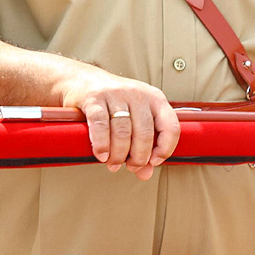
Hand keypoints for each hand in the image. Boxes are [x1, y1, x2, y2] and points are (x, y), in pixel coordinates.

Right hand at [56, 67, 178, 180]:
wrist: (83, 81)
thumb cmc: (114, 105)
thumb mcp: (134, 120)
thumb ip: (142, 146)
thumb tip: (145, 173)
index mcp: (155, 99)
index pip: (171, 126)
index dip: (165, 148)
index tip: (153, 162)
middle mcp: (139, 94)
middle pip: (145, 132)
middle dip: (138, 156)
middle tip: (130, 166)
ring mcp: (116, 94)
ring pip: (123, 131)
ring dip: (118, 154)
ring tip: (113, 164)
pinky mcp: (94, 98)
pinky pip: (100, 124)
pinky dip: (102, 144)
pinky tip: (101, 155)